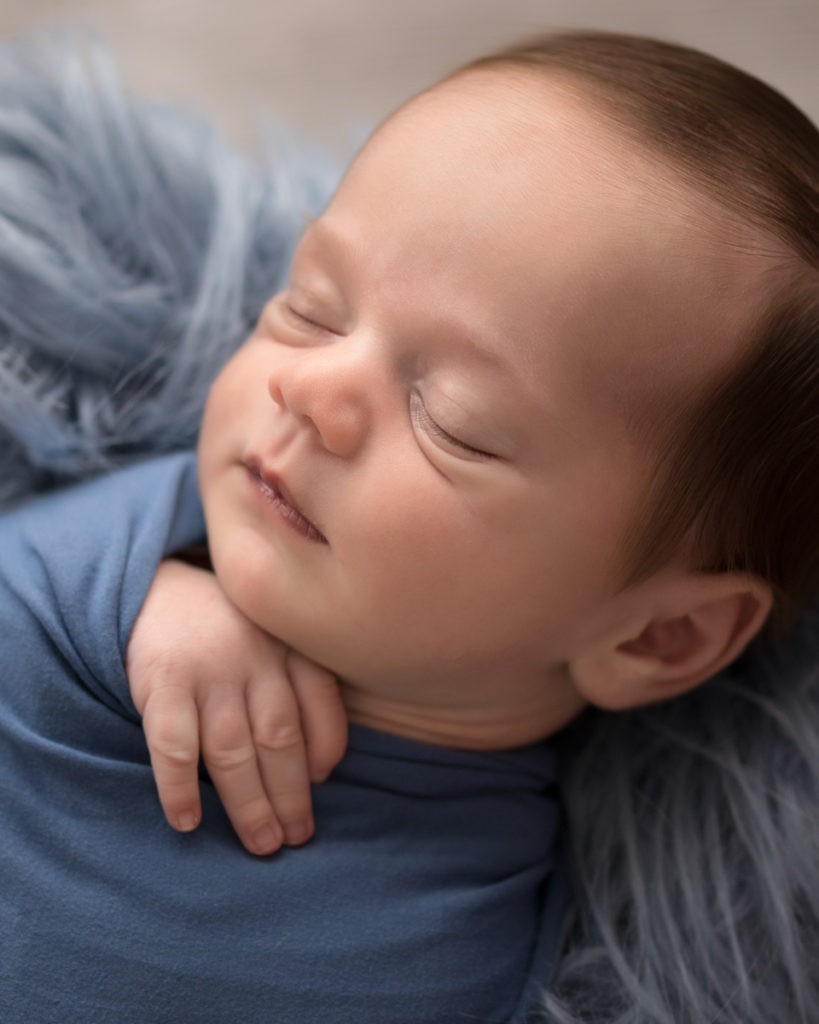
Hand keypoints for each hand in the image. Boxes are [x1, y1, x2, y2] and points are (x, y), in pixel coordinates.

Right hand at [127, 558, 346, 854]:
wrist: (154, 592)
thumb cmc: (229, 632)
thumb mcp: (275, 638)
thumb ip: (302, 686)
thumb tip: (323, 771)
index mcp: (290, 644)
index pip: (321, 701)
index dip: (327, 747)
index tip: (323, 783)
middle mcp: (255, 656)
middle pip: (279, 737)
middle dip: (291, 794)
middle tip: (296, 837)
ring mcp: (208, 670)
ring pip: (233, 749)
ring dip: (249, 804)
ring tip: (262, 843)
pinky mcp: (162, 682)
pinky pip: (173, 745)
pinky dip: (180, 788)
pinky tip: (187, 821)